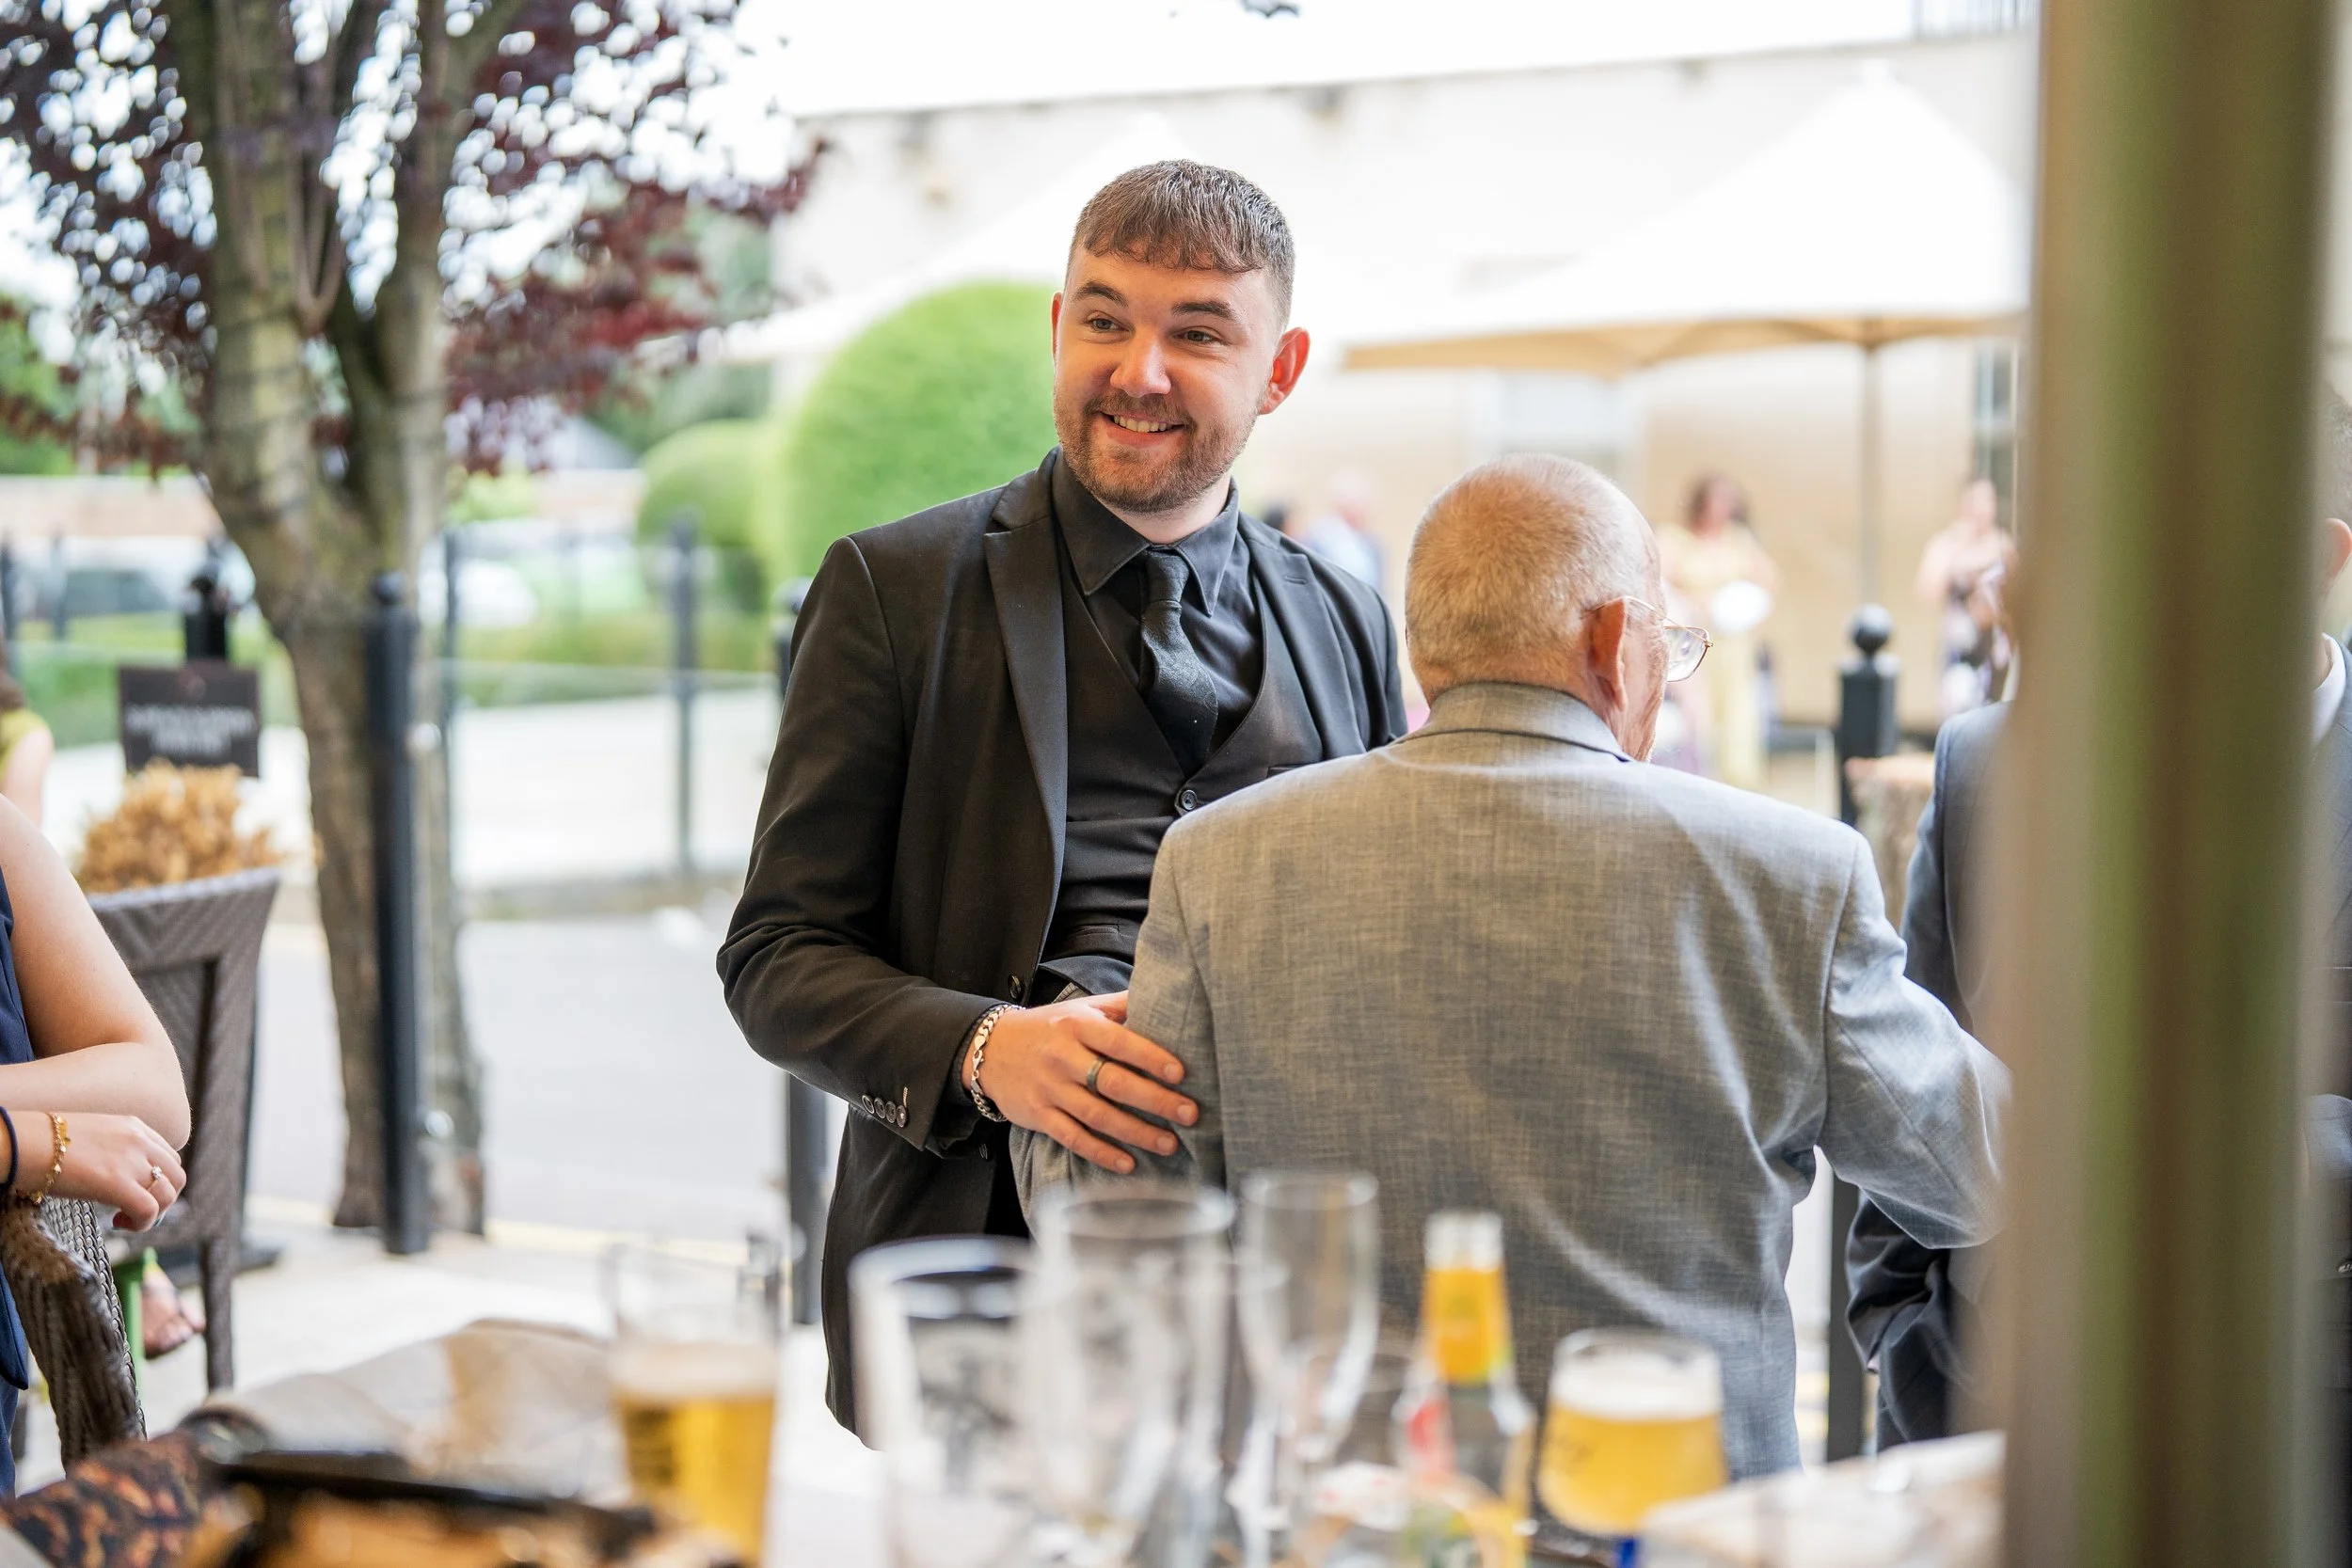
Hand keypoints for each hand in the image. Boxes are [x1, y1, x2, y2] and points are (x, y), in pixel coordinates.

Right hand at [13, 1112, 185, 1231]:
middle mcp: (140, 1140)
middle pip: (177, 1175)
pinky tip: (120, 1224)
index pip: (168, 1156)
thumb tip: (114, 1176)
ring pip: (168, 1194)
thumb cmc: (44, 1143)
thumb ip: (112, 1151)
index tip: (135, 1193)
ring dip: (153, 1213)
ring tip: (125, 1220)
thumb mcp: (91, 1138)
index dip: (158, 1181)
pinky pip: (149, 1210)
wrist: (21, 1142)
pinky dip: (142, 1223)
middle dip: (163, 1199)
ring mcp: (130, 1160)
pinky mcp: (117, 1182)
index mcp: (134, 1126)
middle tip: (135, 1211)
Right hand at [969, 992, 1196, 1173]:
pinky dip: (1101, 1153)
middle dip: (1155, 1100)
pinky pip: (1072, 1137)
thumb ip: (1120, 1006)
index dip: (1150, 1057)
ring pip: (1097, 1115)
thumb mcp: (1081, 1008)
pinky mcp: (1037, 1115)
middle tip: (1189, 1114)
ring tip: (1169, 1144)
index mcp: (1077, 1025)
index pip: (1119, 1041)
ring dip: (1136, 1132)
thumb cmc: (1048, 1028)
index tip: (1181, 1073)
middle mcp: (1063, 1057)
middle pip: (1113, 1082)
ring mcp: (1049, 1088)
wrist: (989, 1049)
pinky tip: (1128, 1163)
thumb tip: (1165, 993)